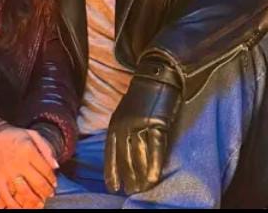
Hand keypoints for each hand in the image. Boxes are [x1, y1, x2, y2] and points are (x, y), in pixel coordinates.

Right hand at [0, 128, 57, 208]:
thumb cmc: (13, 135)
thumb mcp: (32, 135)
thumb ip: (46, 149)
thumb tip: (56, 166)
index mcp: (28, 150)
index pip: (46, 169)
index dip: (52, 178)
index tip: (54, 182)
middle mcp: (18, 162)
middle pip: (38, 182)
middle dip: (47, 190)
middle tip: (50, 193)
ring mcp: (7, 172)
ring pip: (24, 192)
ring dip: (35, 199)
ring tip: (40, 202)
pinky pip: (6, 196)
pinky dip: (14, 205)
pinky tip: (21, 207)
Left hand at [104, 59, 181, 194]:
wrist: (157, 77)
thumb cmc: (142, 98)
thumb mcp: (125, 113)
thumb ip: (122, 132)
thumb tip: (123, 155)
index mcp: (115, 123)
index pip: (110, 152)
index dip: (112, 170)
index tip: (113, 186)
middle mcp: (125, 125)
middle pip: (125, 157)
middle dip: (128, 176)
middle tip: (131, 191)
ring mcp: (141, 124)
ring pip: (139, 155)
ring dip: (140, 175)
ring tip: (142, 189)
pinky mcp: (157, 123)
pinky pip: (155, 148)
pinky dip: (154, 164)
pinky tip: (153, 177)